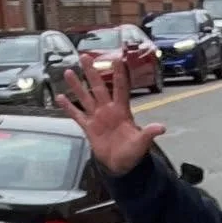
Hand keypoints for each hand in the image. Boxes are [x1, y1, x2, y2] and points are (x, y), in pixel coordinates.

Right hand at [59, 56, 164, 175]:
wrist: (121, 166)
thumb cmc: (133, 153)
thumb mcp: (142, 143)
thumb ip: (149, 133)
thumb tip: (161, 128)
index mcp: (122, 111)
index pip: (120, 89)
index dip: (119, 75)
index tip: (117, 59)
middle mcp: (108, 110)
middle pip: (99, 88)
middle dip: (92, 73)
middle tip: (85, 57)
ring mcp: (97, 118)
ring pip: (85, 98)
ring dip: (77, 86)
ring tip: (68, 72)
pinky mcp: (89, 128)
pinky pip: (77, 115)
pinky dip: (68, 107)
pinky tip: (59, 97)